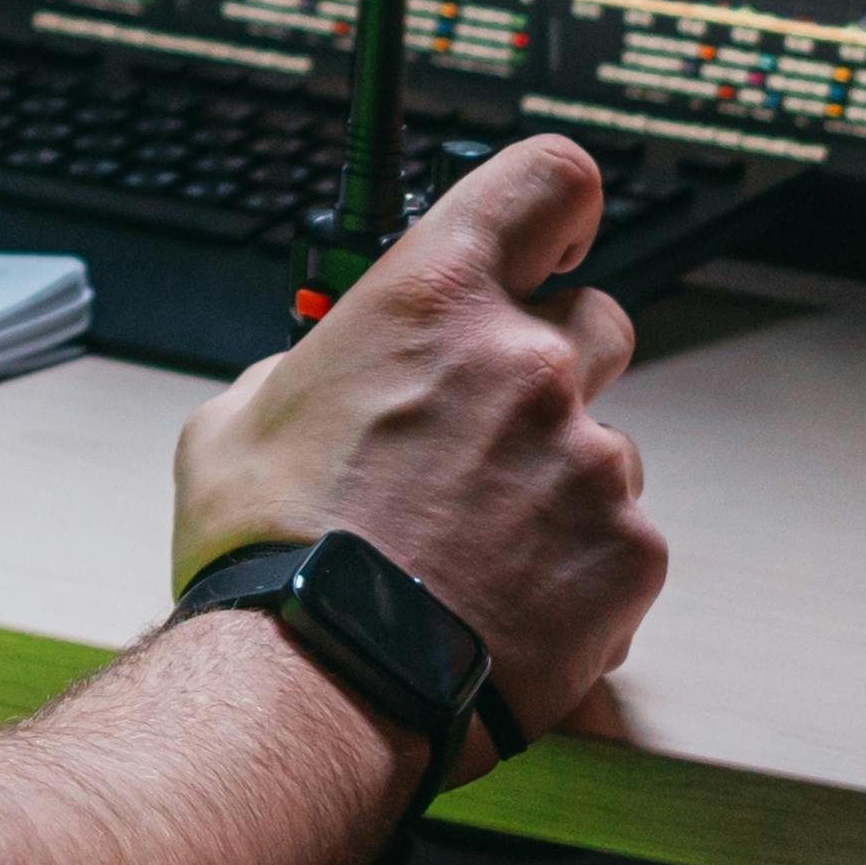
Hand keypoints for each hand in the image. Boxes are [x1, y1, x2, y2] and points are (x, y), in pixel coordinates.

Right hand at [165, 133, 661, 753]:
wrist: (318, 684)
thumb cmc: (272, 556)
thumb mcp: (237, 419)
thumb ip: (303, 370)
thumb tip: (318, 383)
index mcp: (435, 299)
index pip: (548, 179)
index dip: (559, 206)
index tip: (553, 239)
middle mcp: (528, 363)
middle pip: (597, 321)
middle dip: (554, 366)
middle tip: (489, 434)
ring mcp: (590, 459)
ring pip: (606, 448)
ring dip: (557, 484)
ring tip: (478, 554)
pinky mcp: (628, 555)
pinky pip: (622, 544)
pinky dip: (578, 571)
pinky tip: (505, 607)